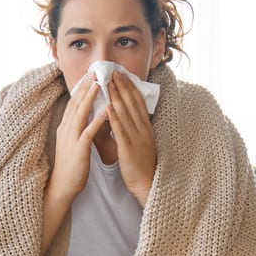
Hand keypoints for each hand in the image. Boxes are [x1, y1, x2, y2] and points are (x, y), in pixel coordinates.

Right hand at [49, 72, 106, 202]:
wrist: (62, 186)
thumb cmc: (70, 166)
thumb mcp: (72, 142)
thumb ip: (77, 128)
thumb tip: (85, 115)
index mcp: (65, 127)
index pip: (73, 103)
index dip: (81, 88)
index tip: (89, 75)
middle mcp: (66, 129)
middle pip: (76, 103)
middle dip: (85, 87)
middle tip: (94, 72)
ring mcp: (71, 139)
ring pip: (81, 114)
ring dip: (90, 98)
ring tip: (99, 84)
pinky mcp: (79, 149)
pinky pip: (88, 132)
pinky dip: (97, 120)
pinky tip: (105, 111)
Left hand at [107, 71, 156, 204]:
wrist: (147, 183)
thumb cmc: (141, 163)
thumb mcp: (141, 141)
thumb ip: (134, 127)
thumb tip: (124, 114)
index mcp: (145, 127)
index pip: (138, 102)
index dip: (130, 87)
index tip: (122, 74)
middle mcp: (142, 129)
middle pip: (132, 103)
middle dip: (122, 86)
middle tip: (113, 71)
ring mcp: (136, 137)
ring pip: (126, 113)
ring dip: (116, 96)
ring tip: (108, 83)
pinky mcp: (128, 148)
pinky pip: (120, 130)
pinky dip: (114, 117)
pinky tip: (107, 106)